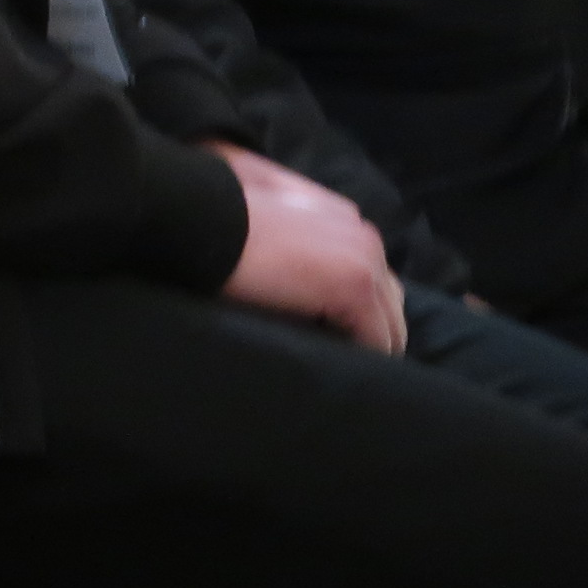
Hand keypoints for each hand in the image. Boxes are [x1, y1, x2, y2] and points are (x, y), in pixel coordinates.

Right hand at [210, 143, 405, 354]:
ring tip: (339, 370)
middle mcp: (361, 233)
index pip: (371, 273)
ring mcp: (362, 259)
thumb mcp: (262, 215)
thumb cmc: (216, 219)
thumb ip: (292, 236)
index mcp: (341, 217)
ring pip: (389, 322)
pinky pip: (377, 340)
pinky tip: (335, 372)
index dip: (355, 307)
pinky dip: (362, 359)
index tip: (334, 332)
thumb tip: (293, 274)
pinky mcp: (353, 286)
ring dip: (368, 346)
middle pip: (389, 299)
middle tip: (341, 359)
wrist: (198, 218)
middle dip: (371, 329)